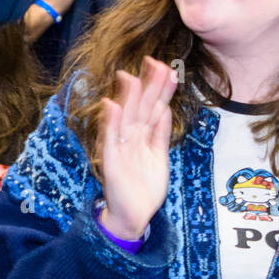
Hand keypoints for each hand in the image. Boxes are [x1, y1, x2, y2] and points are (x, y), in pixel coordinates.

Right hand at [98, 57, 177, 241]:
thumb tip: (165, 109)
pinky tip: (111, 105)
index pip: (153, 106)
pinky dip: (111, 122)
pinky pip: (111, 139)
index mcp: (143, 135)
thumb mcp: (159, 156)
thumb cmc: (144, 187)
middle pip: (141, 107)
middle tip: (154, 62)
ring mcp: (120, 147)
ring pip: (126, 118)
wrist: (132, 216)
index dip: (159, 88)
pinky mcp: (111, 161)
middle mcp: (131, 137)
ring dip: (128, 97)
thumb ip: (160, 133)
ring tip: (130, 77)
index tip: (167, 68)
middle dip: (148, 86)